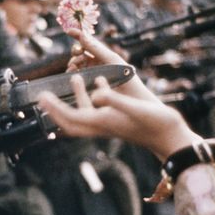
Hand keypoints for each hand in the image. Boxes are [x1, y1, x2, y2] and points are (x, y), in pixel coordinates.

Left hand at [38, 74, 201, 159]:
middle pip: (72, 121)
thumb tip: (96, 93)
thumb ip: (114, 100)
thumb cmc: (156, 123)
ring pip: (86, 113)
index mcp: (102, 122)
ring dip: (76, 97)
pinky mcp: (119, 120)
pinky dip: (94, 96)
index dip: (55, 108)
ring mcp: (111, 124)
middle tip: (45, 96)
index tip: (42, 96)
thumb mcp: (135, 107)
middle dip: (56, 110)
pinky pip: (100, 109)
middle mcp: (103, 125)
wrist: (171, 137)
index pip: (71, 117)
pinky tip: (100, 80)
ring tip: (75, 77)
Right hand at [67, 28, 156, 101]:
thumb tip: (82, 34)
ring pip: (77, 64)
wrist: (133, 99)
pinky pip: (77, 76)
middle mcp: (96, 63)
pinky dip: (73, 73)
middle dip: (76, 51)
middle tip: (78, 53)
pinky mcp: (89, 86)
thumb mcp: (111, 59)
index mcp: (103, 55)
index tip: (69, 31)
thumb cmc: (127, 77)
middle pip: (80, 53)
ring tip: (75, 66)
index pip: (88, 42)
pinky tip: (73, 73)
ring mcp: (92, 74)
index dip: (78, 35)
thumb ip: (96, 48)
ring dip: (73, 62)